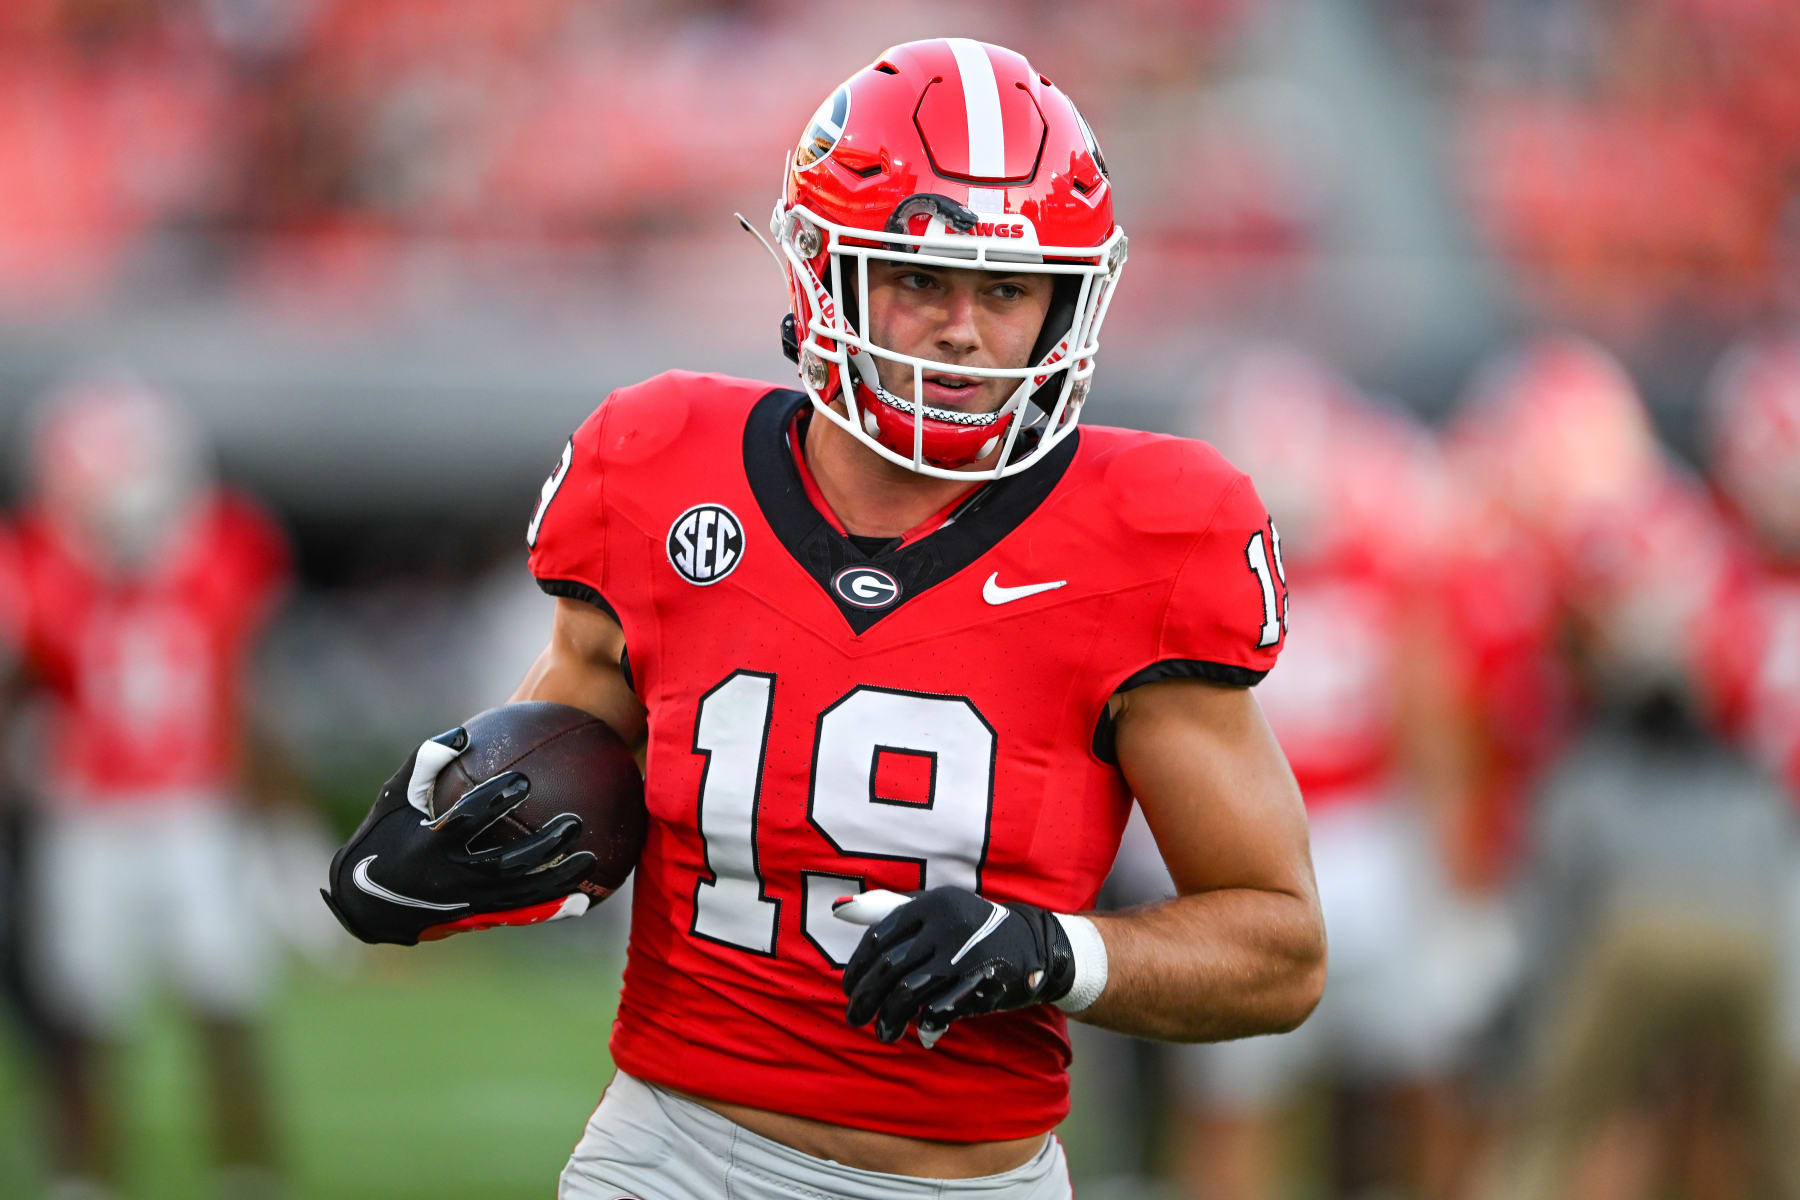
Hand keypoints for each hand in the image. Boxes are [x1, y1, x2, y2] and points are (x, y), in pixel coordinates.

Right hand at [320, 728, 595, 944]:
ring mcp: (465, 903)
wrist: (364, 903)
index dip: (495, 801)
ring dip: (558, 879)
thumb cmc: (383, 836)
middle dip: (543, 845)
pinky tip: (585, 901)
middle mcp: (450, 879)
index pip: (466, 821)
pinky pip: (519, 914)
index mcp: (428, 845)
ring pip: (520, 895)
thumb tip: (465, 731)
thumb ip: (427, 761)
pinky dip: (551, 908)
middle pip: (505, 865)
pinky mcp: (475, 919)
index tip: (523, 780)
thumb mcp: (395, 796)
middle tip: (575, 822)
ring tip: (592, 858)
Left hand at [834, 886, 1075, 1047]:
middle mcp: (947, 925)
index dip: (858, 968)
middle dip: (865, 998)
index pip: (879, 938)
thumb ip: (891, 913)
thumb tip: (839, 912)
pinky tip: (920, 1032)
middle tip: (854, 1016)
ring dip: (888, 1018)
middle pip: (889, 968)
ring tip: (881, 1032)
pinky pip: (939, 1010)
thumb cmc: (972, 930)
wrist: (1034, 943)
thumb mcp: (937, 912)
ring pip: (908, 993)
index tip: (849, 989)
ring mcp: (966, 955)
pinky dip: (925, 1025)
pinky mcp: (983, 983)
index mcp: (932, 904)